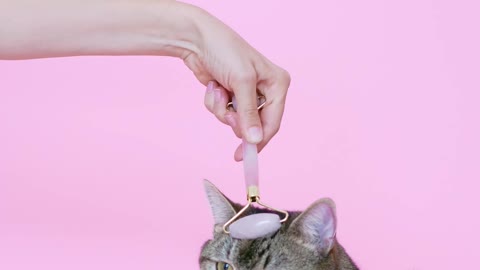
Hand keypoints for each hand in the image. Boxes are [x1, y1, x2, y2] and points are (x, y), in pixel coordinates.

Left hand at [181, 6, 290, 160]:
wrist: (197, 39)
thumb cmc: (225, 50)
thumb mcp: (241, 82)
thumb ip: (249, 114)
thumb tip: (255, 140)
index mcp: (277, 84)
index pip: (273, 122)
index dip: (259, 141)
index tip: (244, 156)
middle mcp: (265, 90)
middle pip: (253, 125)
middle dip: (235, 119)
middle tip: (228, 111)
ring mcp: (246, 94)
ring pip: (235, 121)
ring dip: (222, 109)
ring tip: (219, 89)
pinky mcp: (230, 95)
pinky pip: (223, 112)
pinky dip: (215, 103)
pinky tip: (213, 86)